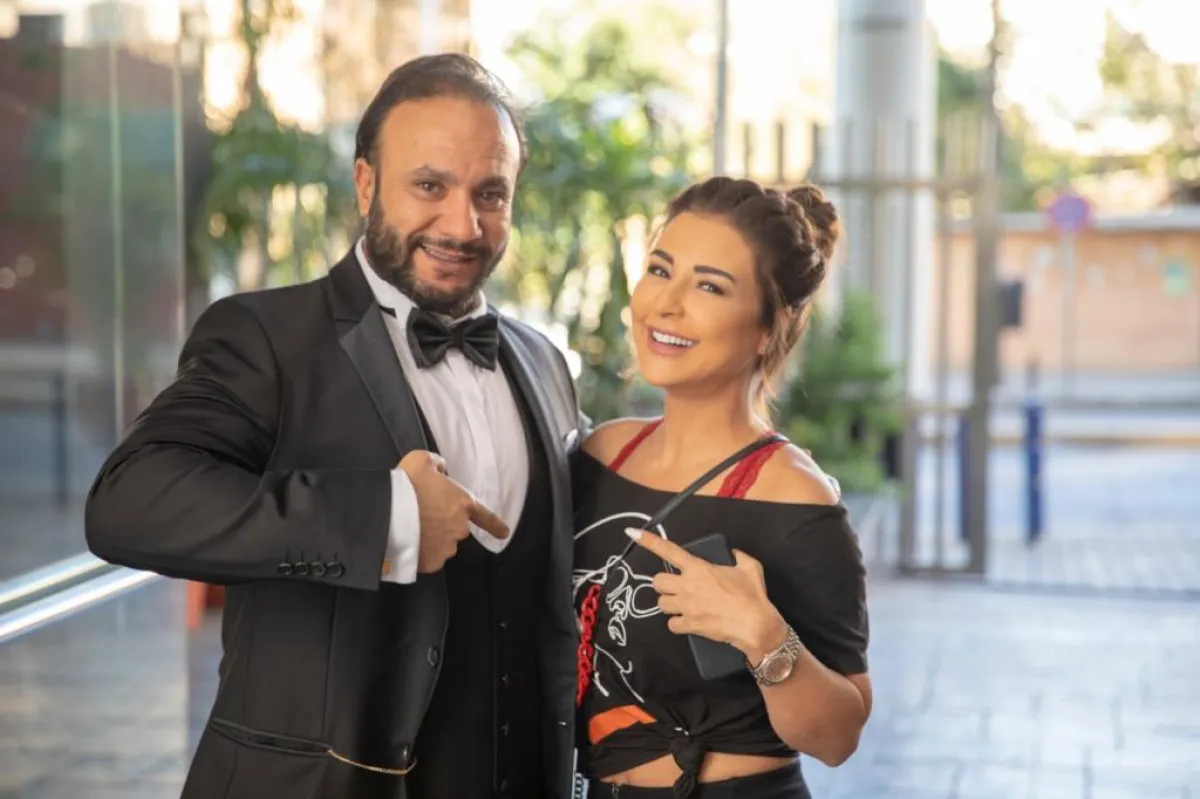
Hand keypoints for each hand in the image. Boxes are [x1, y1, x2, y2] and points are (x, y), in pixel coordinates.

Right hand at [399, 451, 508, 572]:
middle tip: (421, 514)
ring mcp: (446, 548)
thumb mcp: (422, 460)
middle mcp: (460, 529)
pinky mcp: (431, 563)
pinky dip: (421, 552)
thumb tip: (440, 471)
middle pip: (455, 528)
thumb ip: (437, 465)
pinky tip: (409, 541)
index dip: (496, 525)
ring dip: (432, 538)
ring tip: (412, 528)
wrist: (385, 512)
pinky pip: (429, 557)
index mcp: (463, 504)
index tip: (504, 533)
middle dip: (442, 523)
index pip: (487, 517)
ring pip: (442, 544)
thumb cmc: (406, 484)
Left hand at [626, 528, 787, 662]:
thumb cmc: (752, 595)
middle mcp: (687, 586)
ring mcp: (686, 606)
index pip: (669, 551)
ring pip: (661, 603)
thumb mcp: (750, 568)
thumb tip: (734, 554)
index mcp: (699, 568)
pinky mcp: (688, 625)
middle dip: (665, 585)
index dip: (649, 541)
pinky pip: (671, 624)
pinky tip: (688, 622)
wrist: (755, 625)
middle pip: (657, 581)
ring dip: (670, 604)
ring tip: (683, 606)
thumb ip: (739, 557)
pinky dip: (677, 624)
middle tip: (678, 588)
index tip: (633, 533)